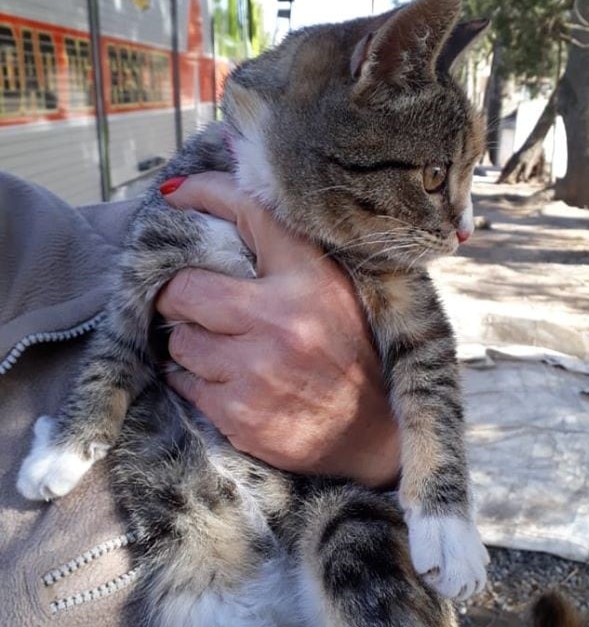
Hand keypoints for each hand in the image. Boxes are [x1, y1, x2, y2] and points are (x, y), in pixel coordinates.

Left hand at [156, 172, 399, 487]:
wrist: (376, 433)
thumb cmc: (354, 354)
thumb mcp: (337, 291)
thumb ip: (290, 253)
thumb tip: (227, 202)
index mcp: (312, 280)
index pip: (247, 214)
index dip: (203, 194)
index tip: (175, 198)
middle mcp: (283, 322)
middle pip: (185, 288)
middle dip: (177, 294)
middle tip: (185, 299)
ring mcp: (257, 372)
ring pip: (180, 340)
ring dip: (189, 341)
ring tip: (219, 347)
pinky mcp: (239, 415)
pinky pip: (186, 384)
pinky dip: (195, 380)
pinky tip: (226, 381)